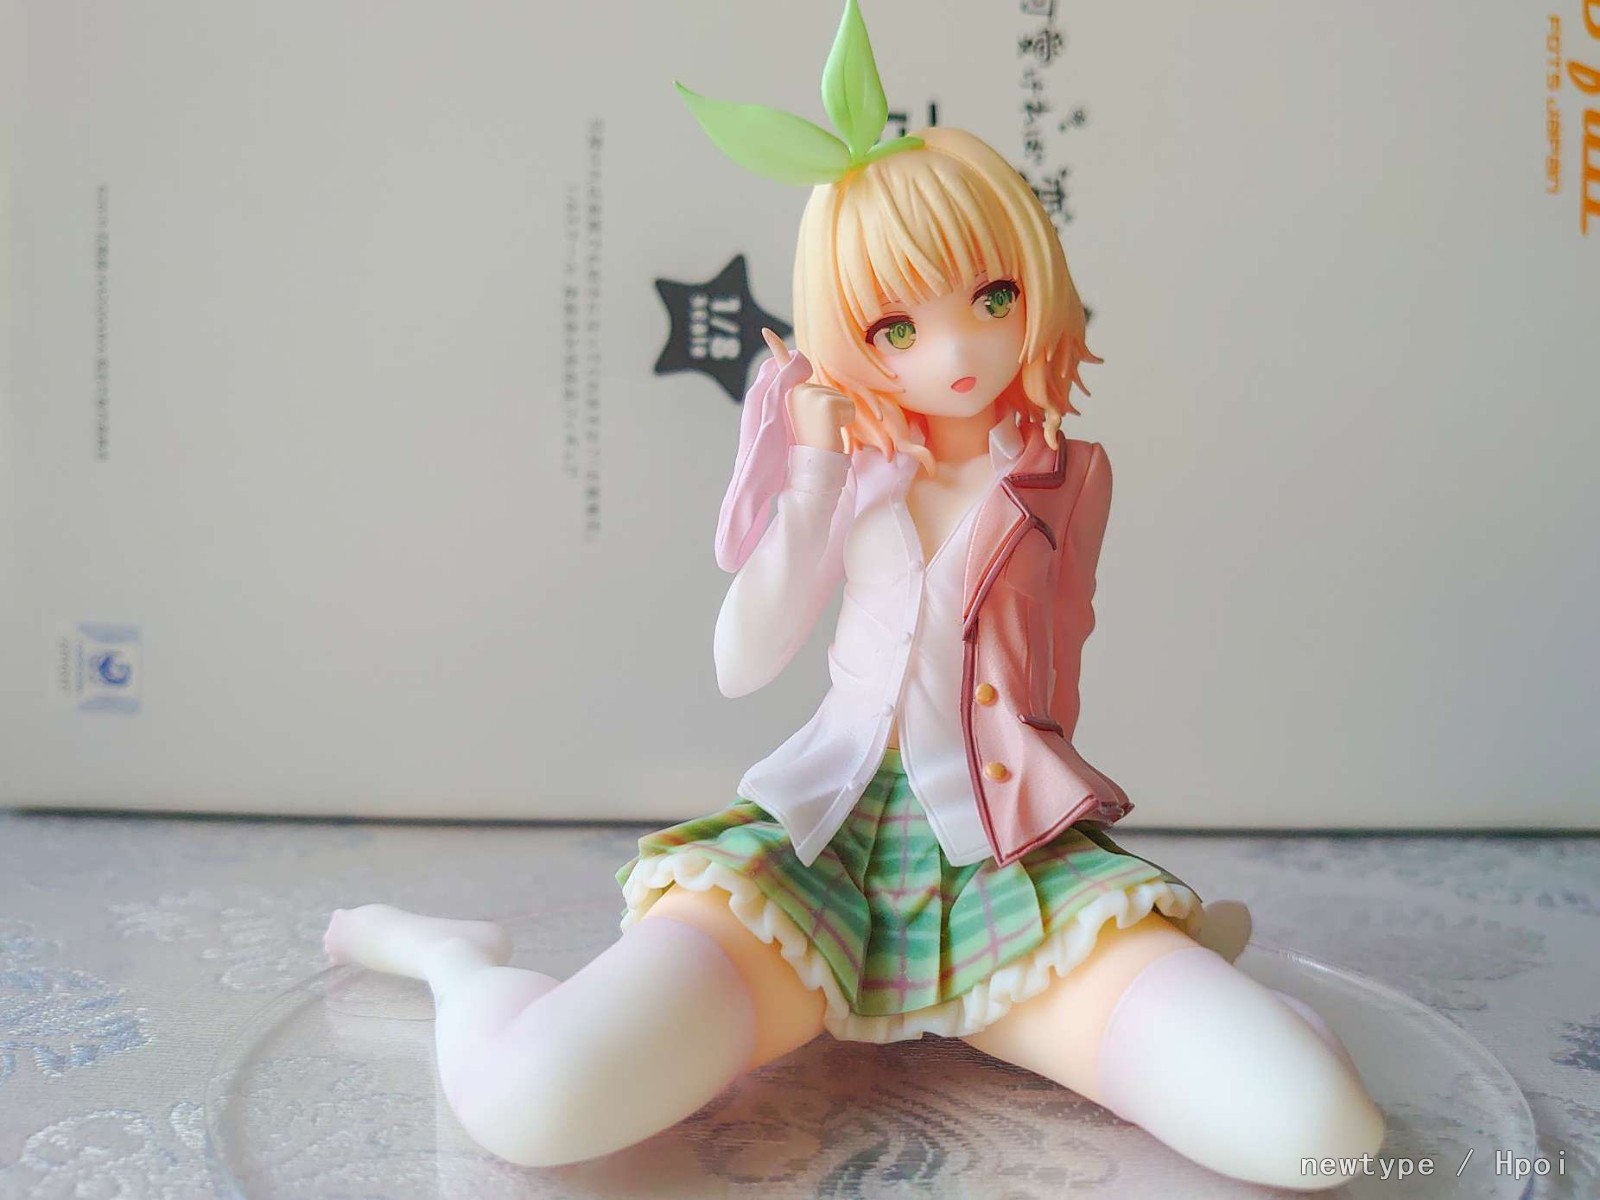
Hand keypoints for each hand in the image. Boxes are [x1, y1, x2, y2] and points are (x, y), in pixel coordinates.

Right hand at [762, 328, 851, 452]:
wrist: (813, 467)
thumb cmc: (812, 447)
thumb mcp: (806, 420)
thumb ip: (806, 404)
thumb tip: (805, 404)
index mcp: (786, 397)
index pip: (783, 368)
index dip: (776, 347)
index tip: (766, 331)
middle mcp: (794, 393)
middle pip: (825, 389)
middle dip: (830, 407)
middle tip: (817, 428)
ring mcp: (808, 396)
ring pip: (838, 397)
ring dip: (838, 415)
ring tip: (823, 431)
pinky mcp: (824, 402)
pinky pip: (847, 405)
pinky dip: (846, 418)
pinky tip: (832, 431)